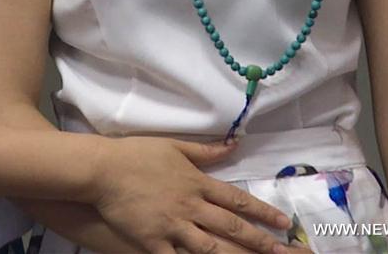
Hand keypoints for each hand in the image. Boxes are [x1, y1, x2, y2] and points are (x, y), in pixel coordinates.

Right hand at [88, 136, 292, 253]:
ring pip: (211, 248)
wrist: (103, 169)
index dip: (261, 211)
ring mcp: (173, 226)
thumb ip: (205, 150)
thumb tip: (234, 144)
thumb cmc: (137, 154)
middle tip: (284, 252)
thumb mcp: (173, 146)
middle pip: (231, 226)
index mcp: (196, 182)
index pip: (236, 198)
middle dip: (260, 241)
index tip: (283, 222)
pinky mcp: (154, 241)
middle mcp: (190, 205)